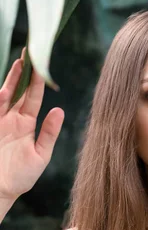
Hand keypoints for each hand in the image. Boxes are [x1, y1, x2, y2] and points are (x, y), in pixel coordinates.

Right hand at [0, 48, 64, 200]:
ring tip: (20, 63)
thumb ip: (49, 133)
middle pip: (18, 90)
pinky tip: (4, 89)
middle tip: (29, 52)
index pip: (33, 97)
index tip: (40, 64)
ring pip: (4, 95)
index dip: (37, 81)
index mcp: (26, 124)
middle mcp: (11, 119)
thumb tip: (59, 110)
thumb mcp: (40, 155)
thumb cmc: (20, 178)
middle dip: (23, 72)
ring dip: (11, 79)